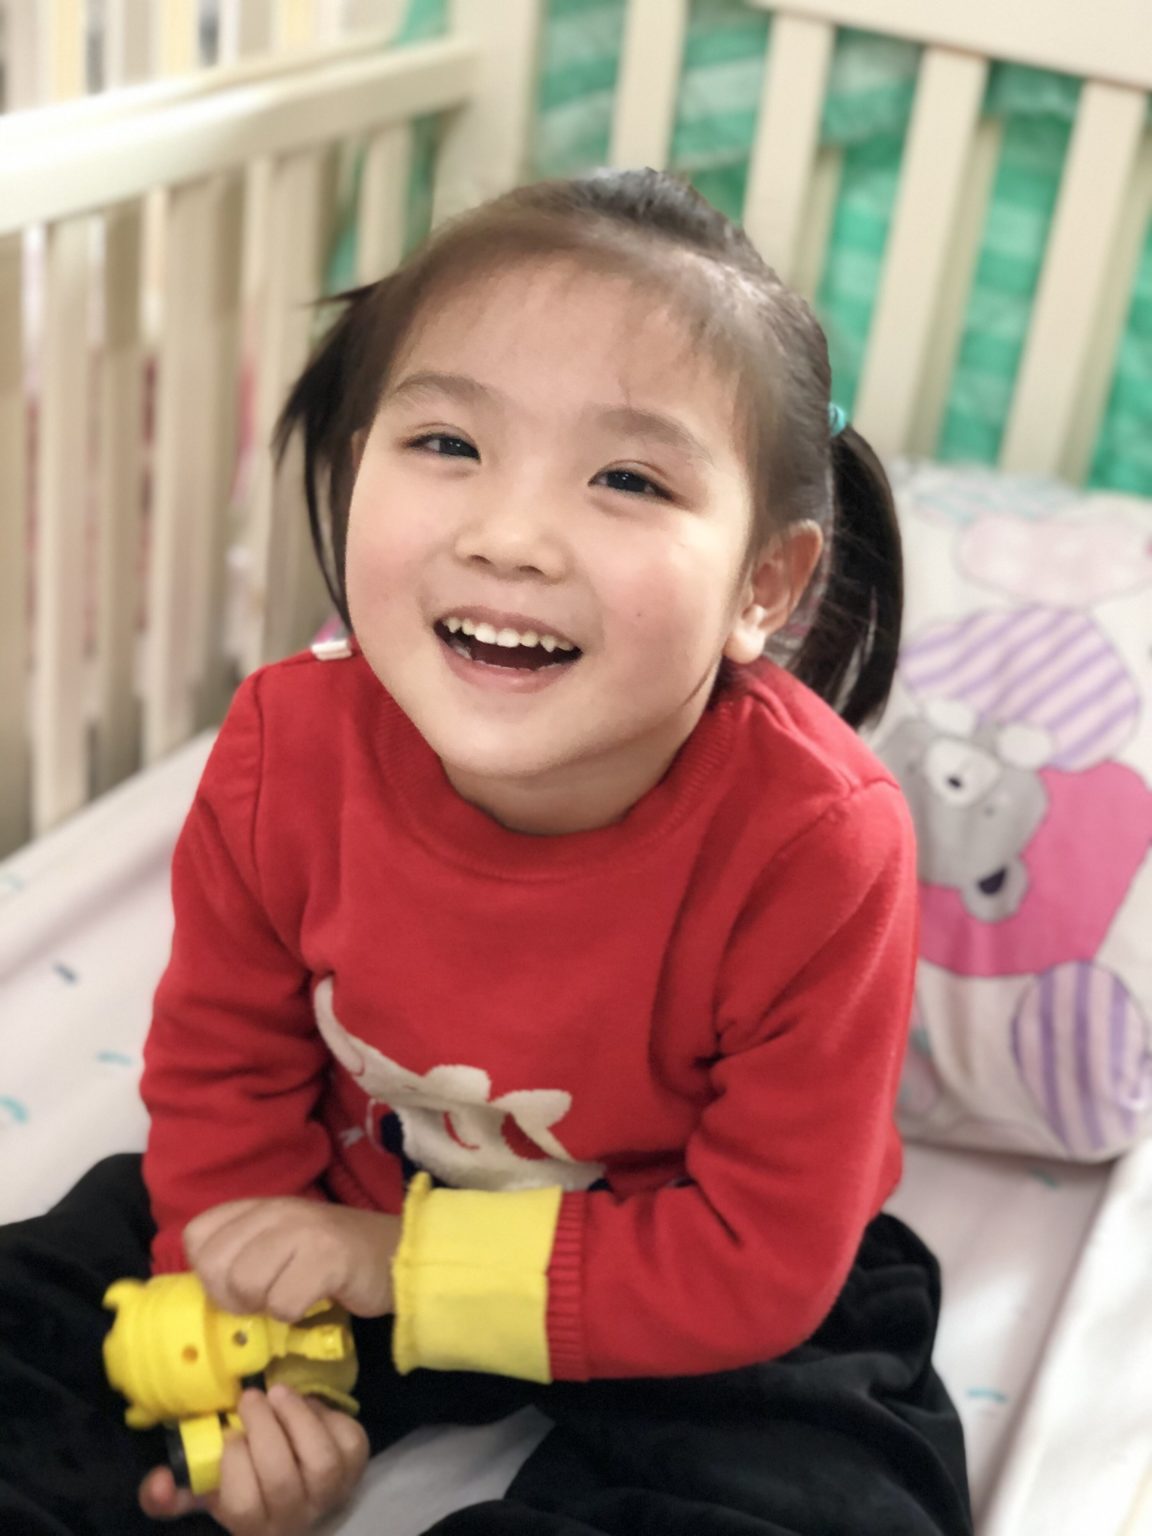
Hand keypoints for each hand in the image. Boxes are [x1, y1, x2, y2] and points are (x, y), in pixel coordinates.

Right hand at [139, 1384, 368, 1533]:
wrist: (302, 1483)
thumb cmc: (248, 1482)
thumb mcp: (208, 1488)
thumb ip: (172, 1492)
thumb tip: (157, 1485)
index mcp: (254, 1525)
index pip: (244, 1506)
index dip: (234, 1464)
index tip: (228, 1433)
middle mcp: (295, 1518)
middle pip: (282, 1480)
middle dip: (264, 1431)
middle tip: (249, 1398)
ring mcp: (332, 1493)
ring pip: (322, 1462)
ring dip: (298, 1419)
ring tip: (278, 1393)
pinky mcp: (356, 1466)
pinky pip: (349, 1440)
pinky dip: (327, 1415)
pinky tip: (305, 1404)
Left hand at [183, 1197, 401, 1320]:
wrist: (396, 1254)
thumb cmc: (331, 1256)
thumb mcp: (280, 1241)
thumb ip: (243, 1251)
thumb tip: (205, 1287)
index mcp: (260, 1205)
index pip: (197, 1235)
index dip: (208, 1269)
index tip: (237, 1281)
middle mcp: (278, 1211)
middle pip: (216, 1267)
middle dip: (233, 1297)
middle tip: (263, 1298)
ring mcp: (304, 1232)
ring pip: (246, 1284)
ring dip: (264, 1305)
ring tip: (288, 1297)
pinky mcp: (328, 1259)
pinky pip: (283, 1304)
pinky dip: (293, 1315)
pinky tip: (311, 1301)